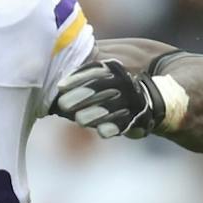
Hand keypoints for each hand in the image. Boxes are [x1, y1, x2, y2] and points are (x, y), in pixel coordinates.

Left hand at [53, 58, 169, 139]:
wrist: (149, 102)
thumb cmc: (113, 91)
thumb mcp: (101, 77)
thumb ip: (82, 77)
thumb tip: (52, 78)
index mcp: (113, 69)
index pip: (93, 70)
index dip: (76, 78)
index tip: (60, 86)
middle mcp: (123, 83)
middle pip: (100, 88)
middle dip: (80, 96)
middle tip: (64, 105)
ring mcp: (131, 101)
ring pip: (111, 106)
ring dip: (93, 113)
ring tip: (79, 120)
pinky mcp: (137, 119)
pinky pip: (124, 123)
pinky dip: (113, 127)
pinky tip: (102, 132)